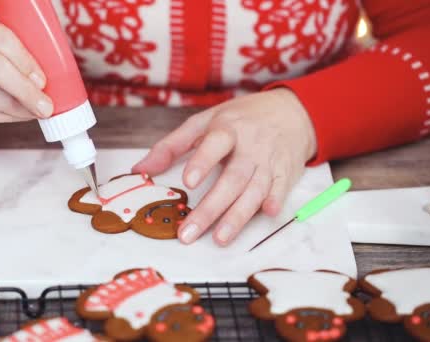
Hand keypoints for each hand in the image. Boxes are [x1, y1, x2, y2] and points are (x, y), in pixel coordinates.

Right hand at [0, 17, 52, 129]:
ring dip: (22, 108)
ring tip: (39, 111)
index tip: (42, 80)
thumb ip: (28, 56)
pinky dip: (12, 117)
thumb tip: (61, 80)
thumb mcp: (9, 51)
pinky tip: (23, 114)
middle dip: (24, 90)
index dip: (23, 59)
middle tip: (45, 106)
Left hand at [133, 88, 316, 245]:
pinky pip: (280, 189)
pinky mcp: (286, 173)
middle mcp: (250, 145)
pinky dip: (275, 201)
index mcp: (227, 128)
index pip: (215, 143)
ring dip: (238, 216)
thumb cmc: (240, 119)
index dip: (203, 161)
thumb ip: (171, 146)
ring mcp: (270, 160)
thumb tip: (139, 170)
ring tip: (219, 238)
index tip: (188, 181)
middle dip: (211, 208)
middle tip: (189, 232)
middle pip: (231, 178)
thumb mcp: (204, 122)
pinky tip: (266, 215)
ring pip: (254, 190)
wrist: (291, 112)